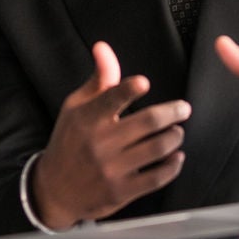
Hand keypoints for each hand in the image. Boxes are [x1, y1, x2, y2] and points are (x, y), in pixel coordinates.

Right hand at [30, 41, 189, 229]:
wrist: (55, 190)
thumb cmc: (69, 142)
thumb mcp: (75, 108)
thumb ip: (98, 79)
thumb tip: (103, 47)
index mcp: (87, 118)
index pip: (112, 97)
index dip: (131, 88)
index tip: (144, 83)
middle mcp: (100, 143)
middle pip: (148, 122)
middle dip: (173, 112)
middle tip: (183, 108)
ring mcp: (112, 169)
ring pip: (157, 148)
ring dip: (175, 137)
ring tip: (177, 131)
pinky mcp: (122, 191)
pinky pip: (157, 177)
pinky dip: (173, 166)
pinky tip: (176, 157)